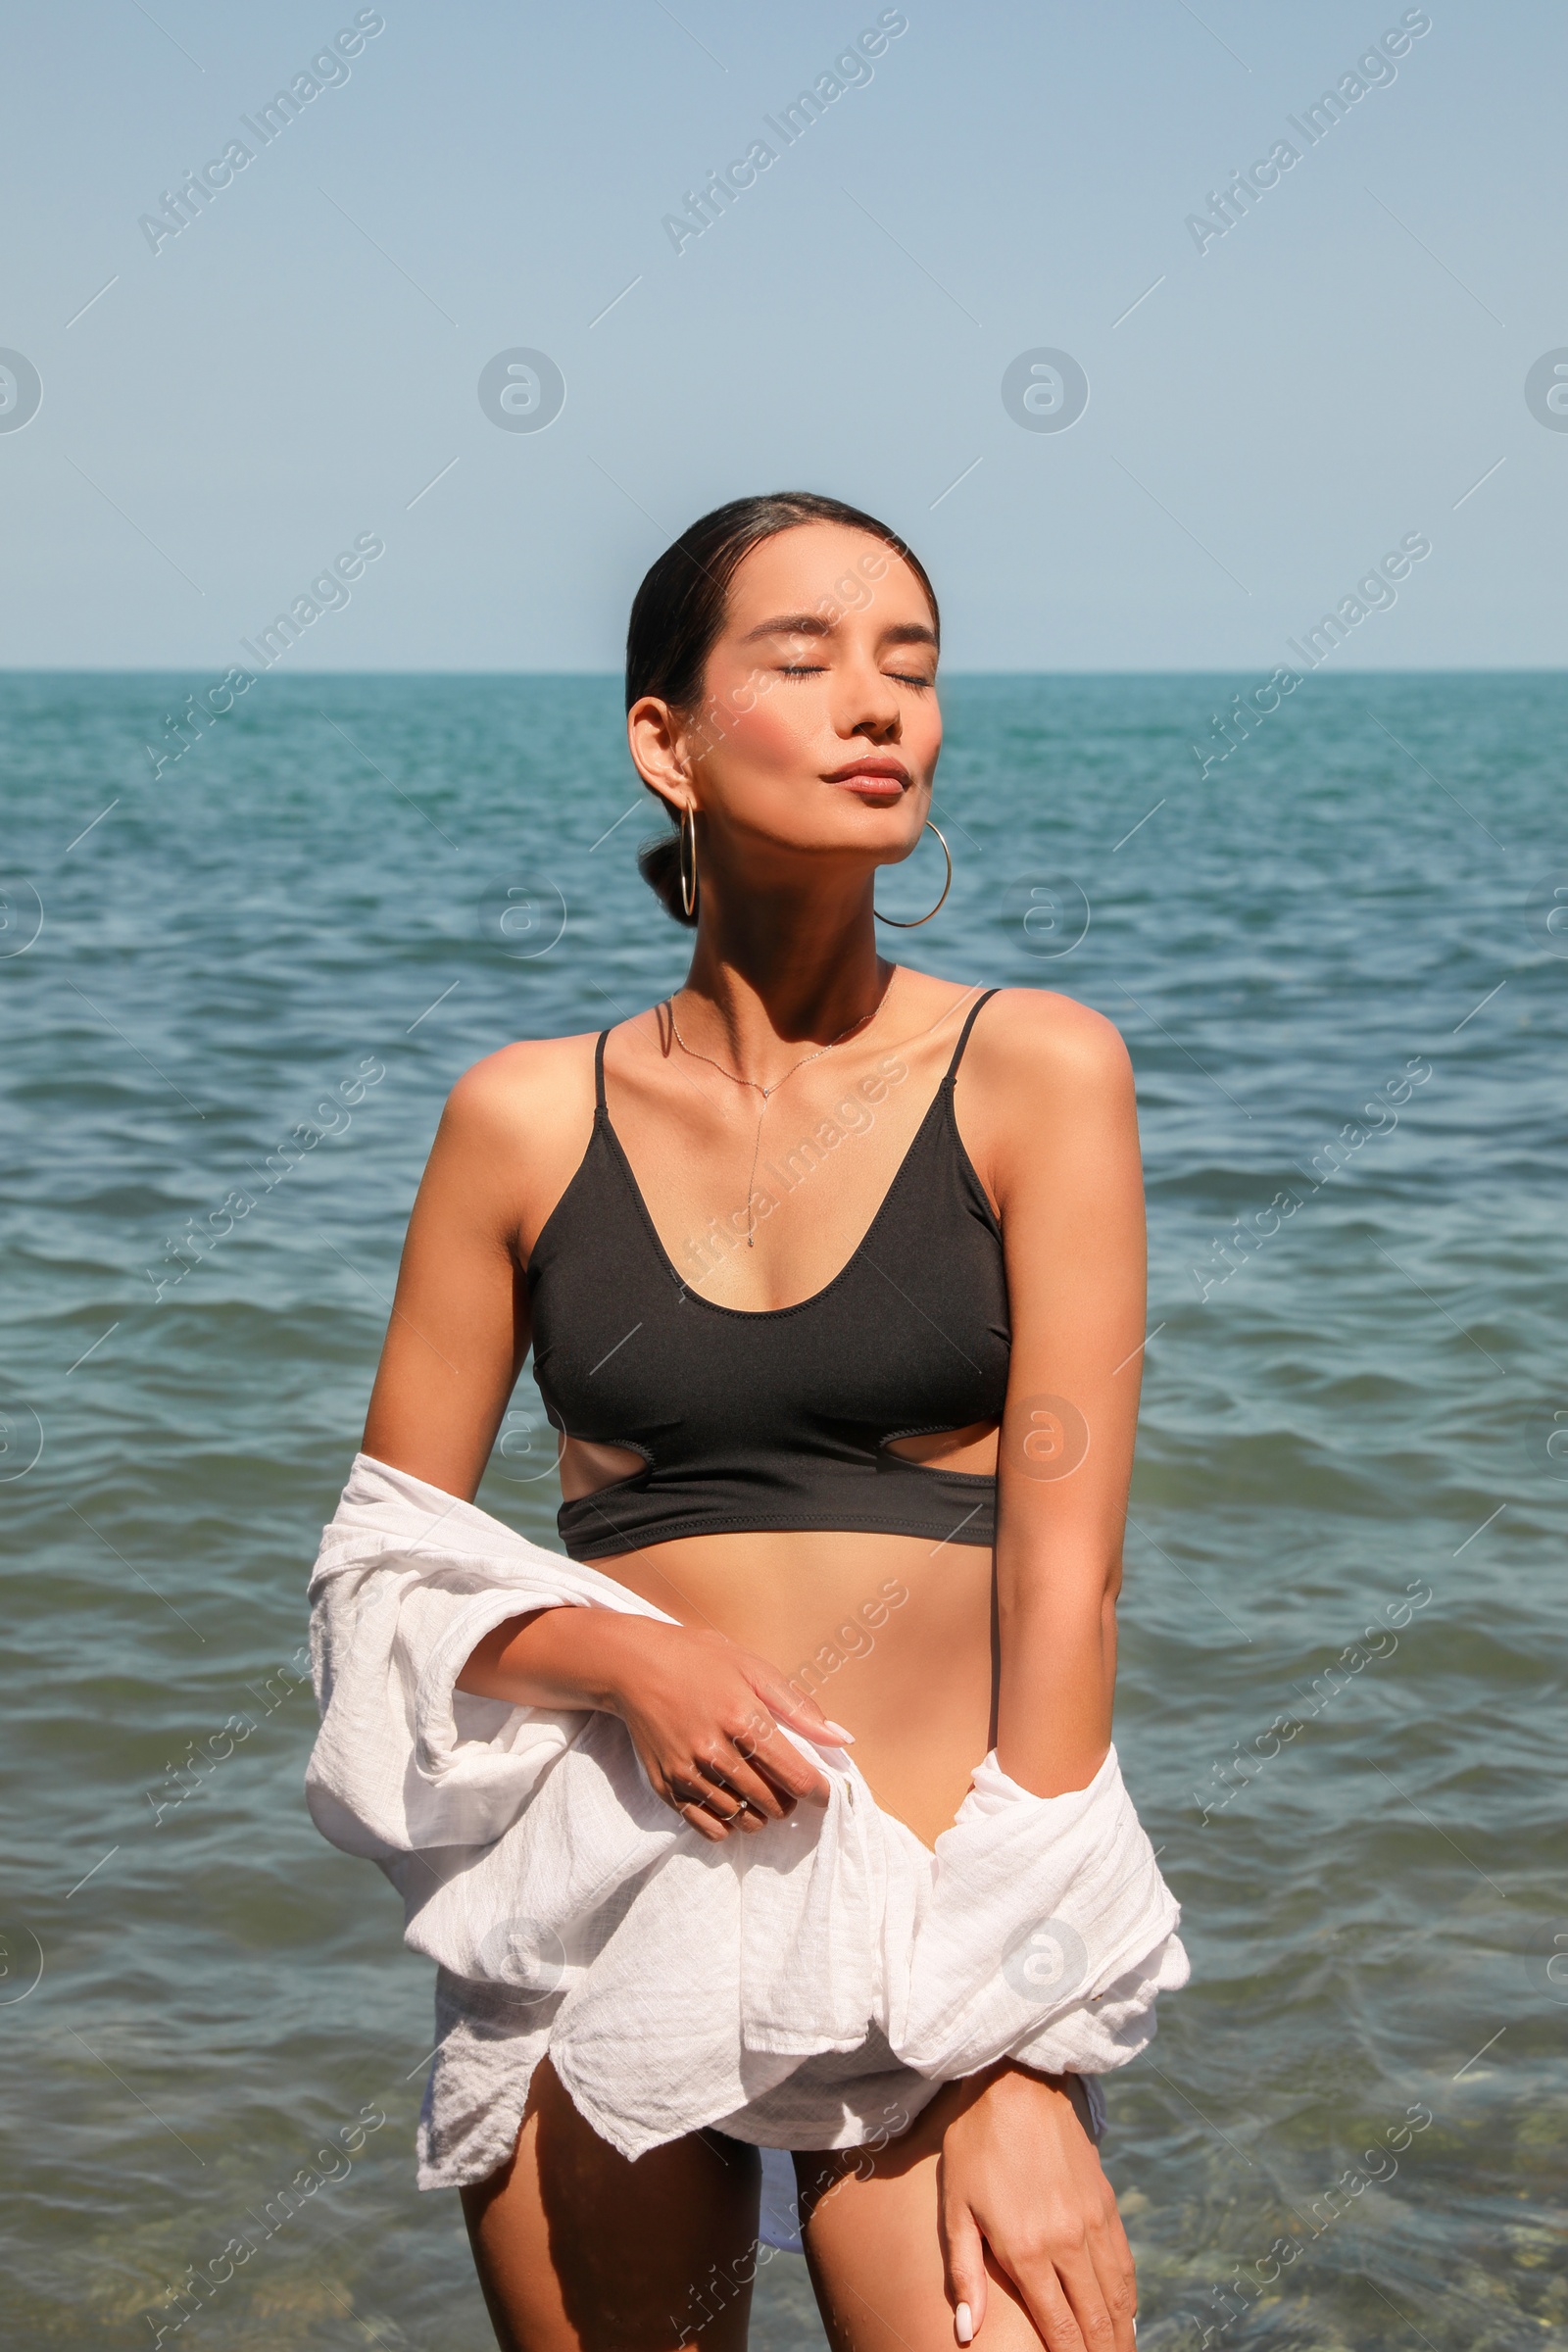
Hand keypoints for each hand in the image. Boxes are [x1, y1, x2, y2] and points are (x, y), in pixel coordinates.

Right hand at [600, 1618, 848, 1841]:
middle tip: (785, 1783)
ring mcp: (688, 1773)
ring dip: (760, 1812)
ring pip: (743, 1819)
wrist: (635, 1665)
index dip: (819, 1791)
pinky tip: (732, 1802)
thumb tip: (842, 1739)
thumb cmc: (701, 1661)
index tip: (825, 1791)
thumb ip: (800, 1708)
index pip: (796, 1778)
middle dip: (789, 1800)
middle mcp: (715, 1752)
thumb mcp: (755, 1669)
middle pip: (772, 1804)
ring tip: (759, 1790)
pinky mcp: (666, 1787)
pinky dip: (728, 1823)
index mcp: (743, 1719)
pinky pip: (709, 1827)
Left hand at [938, 2064, 1134, 2350]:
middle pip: (1094, 2321)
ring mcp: (1092, 2223)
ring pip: (1116, 2298)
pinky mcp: (1106, 2203)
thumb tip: (966, 2332)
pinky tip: (1124, 2315)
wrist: (1017, 2082)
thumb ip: (964, 2273)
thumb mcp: (955, 2207)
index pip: (1059, 2328)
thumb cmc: (975, 2144)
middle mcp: (1068, 2242)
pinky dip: (1127, 2299)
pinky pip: (1123, 2264)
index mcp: (1028, 2249)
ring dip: (1120, 2335)